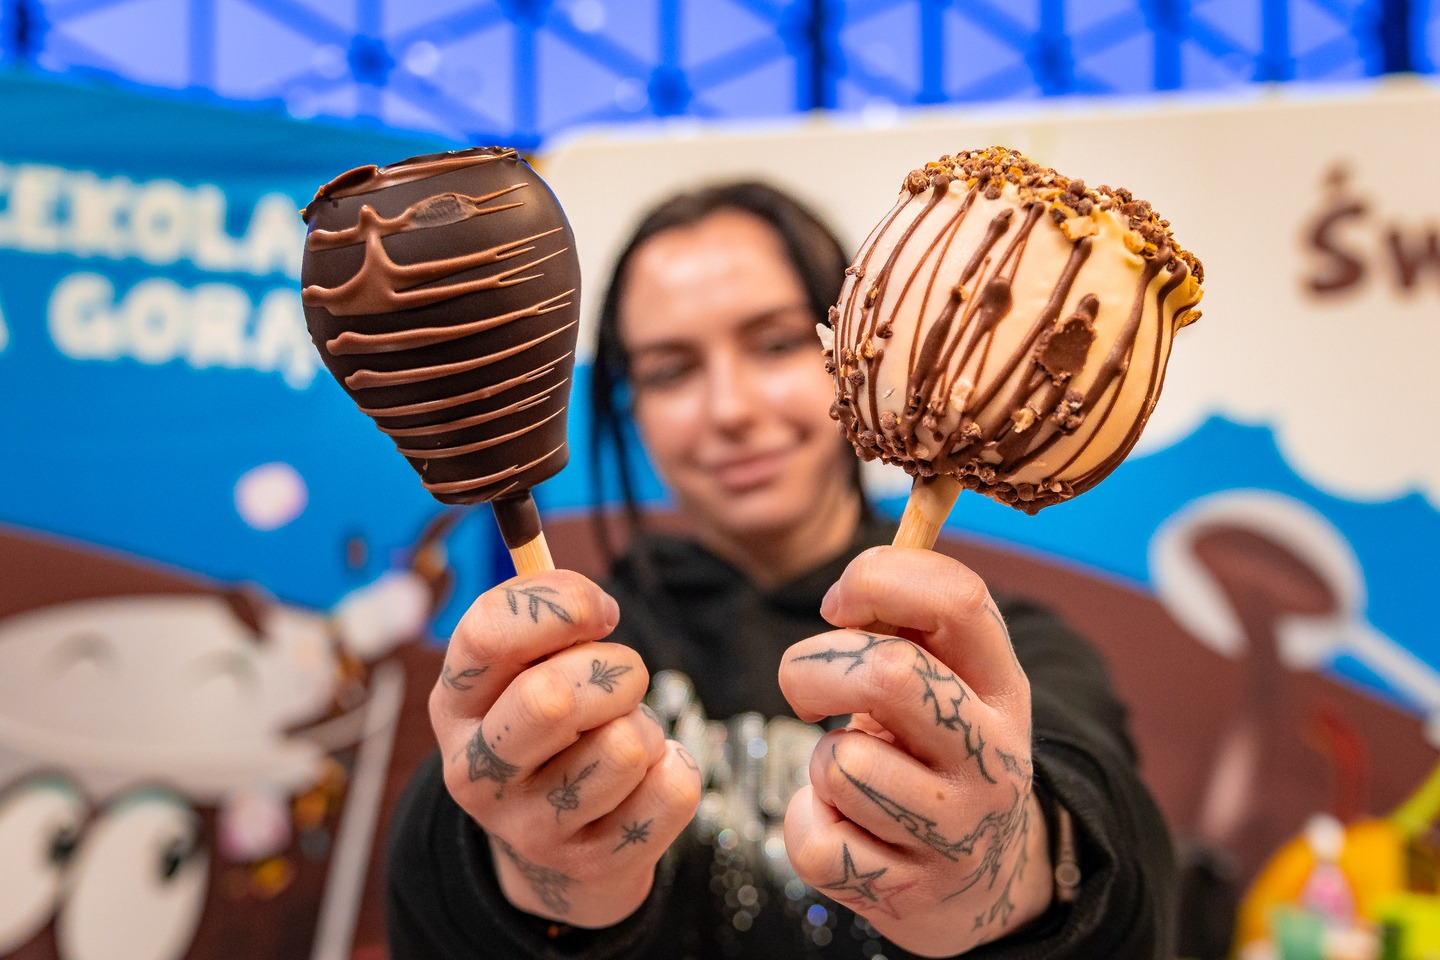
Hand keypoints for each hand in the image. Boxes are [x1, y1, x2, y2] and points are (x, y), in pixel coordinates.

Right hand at [430, 571, 701, 927]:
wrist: (558, 851)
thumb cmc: (552, 729)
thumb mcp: (525, 669)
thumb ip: (546, 616)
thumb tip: (586, 599)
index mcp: (454, 705)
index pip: (488, 632)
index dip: (560, 603)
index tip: (601, 611)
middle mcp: (475, 771)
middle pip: (553, 697)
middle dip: (615, 670)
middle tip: (624, 678)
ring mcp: (529, 828)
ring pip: (625, 745)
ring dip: (647, 725)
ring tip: (625, 737)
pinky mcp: (590, 867)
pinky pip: (671, 791)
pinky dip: (677, 768)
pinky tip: (648, 779)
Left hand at [778, 547, 1051, 955]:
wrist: (978, 882)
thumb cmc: (934, 751)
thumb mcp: (949, 683)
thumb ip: (909, 626)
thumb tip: (848, 595)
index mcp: (1003, 686)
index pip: (959, 599)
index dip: (878, 579)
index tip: (838, 605)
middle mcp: (993, 756)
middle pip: (888, 673)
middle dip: (814, 667)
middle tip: (806, 688)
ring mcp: (956, 830)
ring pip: (842, 763)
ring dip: (821, 760)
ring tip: (851, 771)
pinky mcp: (910, 892)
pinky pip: (815, 838)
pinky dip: (807, 823)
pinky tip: (845, 825)